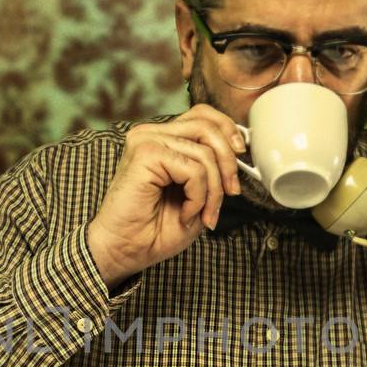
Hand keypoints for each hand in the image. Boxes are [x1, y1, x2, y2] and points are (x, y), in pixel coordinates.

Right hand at [87, 104, 243, 288]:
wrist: (124, 251)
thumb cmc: (155, 229)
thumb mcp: (196, 193)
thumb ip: (211, 168)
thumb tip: (238, 150)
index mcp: (162, 138)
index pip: (203, 115)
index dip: (228, 131)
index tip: (241, 157)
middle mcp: (152, 134)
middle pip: (208, 126)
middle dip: (228, 164)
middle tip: (230, 193)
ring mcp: (146, 141)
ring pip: (205, 152)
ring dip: (213, 190)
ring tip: (202, 214)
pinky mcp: (145, 154)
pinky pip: (193, 169)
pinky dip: (198, 197)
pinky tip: (185, 213)